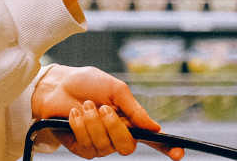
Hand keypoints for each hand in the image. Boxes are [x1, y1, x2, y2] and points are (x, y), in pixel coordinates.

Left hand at [31, 65, 183, 158]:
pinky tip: (74, 114)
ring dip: (93, 123)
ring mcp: (100, 144)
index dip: (167, 147)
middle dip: (114, 128)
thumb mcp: (115, 90)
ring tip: (85, 106)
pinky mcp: (82, 148)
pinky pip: (87, 145)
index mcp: (129, 120)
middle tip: (103, 108)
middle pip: (128, 146)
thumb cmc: (87, 83)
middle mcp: (117, 135)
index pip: (152, 139)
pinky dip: (80, 126)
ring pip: (105, 146)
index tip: (179, 153)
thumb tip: (155, 127)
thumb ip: (135, 109)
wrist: (57, 85)